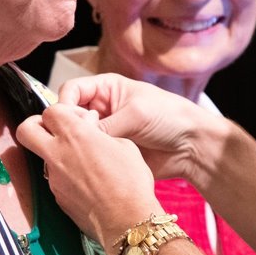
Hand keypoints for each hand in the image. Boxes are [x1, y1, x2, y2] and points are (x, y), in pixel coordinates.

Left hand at [17, 101, 164, 247]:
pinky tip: (87, 183)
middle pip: (26, 130)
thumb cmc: (131, 182)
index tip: (77, 118)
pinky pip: (54, 179)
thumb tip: (90, 128)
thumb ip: (100, 132)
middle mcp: (57, 154)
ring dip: (56, 154)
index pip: (50, 110)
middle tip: (53, 130)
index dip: (62, 111)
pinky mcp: (56, 197)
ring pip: (42, 157)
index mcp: (75, 134)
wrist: (127, 220)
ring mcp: (54, 177)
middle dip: (35, 126)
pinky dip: (66, 176)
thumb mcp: (125, 145)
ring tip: (82, 162)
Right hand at [51, 74, 222, 185]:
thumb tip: (76, 138)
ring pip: (77, 137)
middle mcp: (101, 108)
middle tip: (74, 140)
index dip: (64, 104)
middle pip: (69, 114)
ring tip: (82, 154)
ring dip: (76, 145)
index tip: (67, 120)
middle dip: (67, 126)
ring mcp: (105, 131)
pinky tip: (89, 165)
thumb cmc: (170, 118)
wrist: (191, 146)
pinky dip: (85, 160)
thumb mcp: (135, 114)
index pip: (71, 90)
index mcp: (106, 88)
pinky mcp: (109, 152)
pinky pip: (88, 155)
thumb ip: (103, 125)